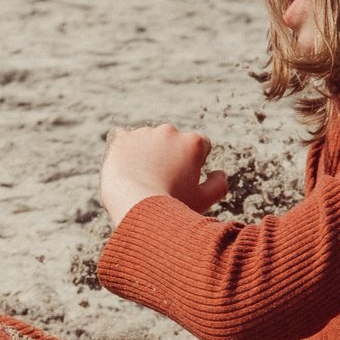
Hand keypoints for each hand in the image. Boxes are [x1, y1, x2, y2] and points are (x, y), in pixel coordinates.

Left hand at [99, 123, 229, 224]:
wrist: (134, 208)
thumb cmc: (173, 207)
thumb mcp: (204, 200)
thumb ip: (219, 185)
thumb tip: (219, 173)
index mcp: (193, 142)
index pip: (200, 146)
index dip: (194, 164)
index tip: (184, 179)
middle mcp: (169, 131)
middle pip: (173, 142)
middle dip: (170, 156)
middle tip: (162, 182)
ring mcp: (143, 133)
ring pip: (148, 140)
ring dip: (147, 153)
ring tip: (142, 179)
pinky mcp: (120, 138)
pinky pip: (122, 137)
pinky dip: (124, 149)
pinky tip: (124, 165)